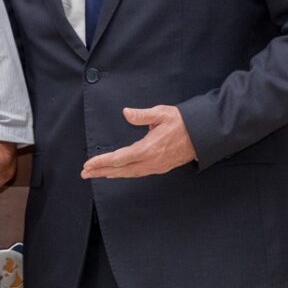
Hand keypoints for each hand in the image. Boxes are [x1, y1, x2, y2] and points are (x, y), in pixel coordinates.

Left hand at [80, 105, 196, 178]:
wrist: (203, 135)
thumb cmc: (182, 123)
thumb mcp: (161, 113)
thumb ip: (142, 115)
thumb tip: (125, 113)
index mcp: (149, 149)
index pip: (119, 158)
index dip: (102, 162)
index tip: (88, 164)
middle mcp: (151, 161)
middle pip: (121, 170)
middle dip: (101, 171)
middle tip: (84, 173)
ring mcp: (156, 166)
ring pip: (129, 174)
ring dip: (111, 174)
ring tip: (96, 174)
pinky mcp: (160, 168)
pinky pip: (138, 173)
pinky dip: (124, 174)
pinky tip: (117, 173)